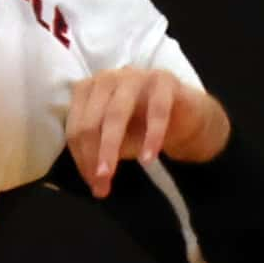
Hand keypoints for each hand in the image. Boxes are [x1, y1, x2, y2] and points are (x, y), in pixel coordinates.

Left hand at [65, 69, 229, 197]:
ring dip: (110, 148)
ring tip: (109, 175)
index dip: (81, 158)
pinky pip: (156, 111)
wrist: (187, 114)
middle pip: (91, 121)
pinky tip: (147, 158)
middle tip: (100, 186)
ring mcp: (135, 76)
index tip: (92, 184)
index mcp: (89, 90)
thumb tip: (94, 181)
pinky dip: (150, 136)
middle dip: (92, 156)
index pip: (76, 126)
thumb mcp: (119, 141)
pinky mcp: (164, 80)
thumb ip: (104, 154)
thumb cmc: (144, 125)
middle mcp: (107, 78)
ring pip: (116, 114)